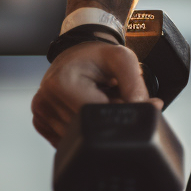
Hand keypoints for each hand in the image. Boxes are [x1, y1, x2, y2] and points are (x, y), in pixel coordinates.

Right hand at [31, 42, 163, 147]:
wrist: (77, 53)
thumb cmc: (99, 55)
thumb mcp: (123, 59)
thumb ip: (136, 84)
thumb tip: (149, 108)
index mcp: (62, 83)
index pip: (95, 113)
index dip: (116, 112)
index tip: (126, 104)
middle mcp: (45, 100)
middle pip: (86, 128)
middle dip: (106, 119)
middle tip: (113, 99)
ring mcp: (40, 114)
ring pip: (77, 137)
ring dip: (94, 125)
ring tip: (100, 101)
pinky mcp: (41, 123)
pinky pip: (67, 138)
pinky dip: (82, 128)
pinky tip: (86, 109)